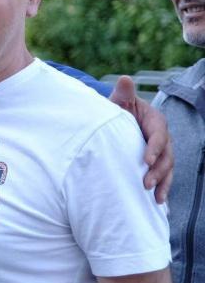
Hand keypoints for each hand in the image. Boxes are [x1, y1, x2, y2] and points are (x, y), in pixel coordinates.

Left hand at [110, 75, 172, 202]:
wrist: (115, 122)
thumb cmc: (116, 110)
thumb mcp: (118, 102)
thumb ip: (122, 94)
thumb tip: (125, 79)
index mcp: (154, 121)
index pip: (158, 135)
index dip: (154, 148)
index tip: (145, 160)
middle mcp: (162, 137)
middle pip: (166, 155)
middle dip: (158, 171)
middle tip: (146, 184)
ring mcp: (161, 151)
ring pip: (167, 168)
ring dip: (162, 183)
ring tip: (155, 198)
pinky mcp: (156, 163)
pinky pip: (163, 176)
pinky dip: (162, 188)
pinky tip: (158, 202)